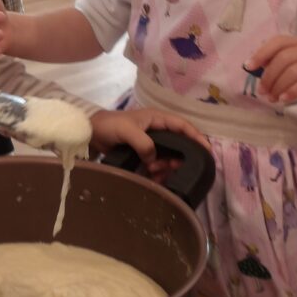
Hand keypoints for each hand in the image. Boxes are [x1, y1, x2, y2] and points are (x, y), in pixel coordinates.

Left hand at [90, 107, 209, 172]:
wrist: (90, 133)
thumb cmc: (109, 126)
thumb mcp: (127, 130)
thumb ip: (143, 143)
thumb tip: (154, 159)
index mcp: (157, 119)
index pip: (183, 126)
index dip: (196, 137)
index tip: (207, 151)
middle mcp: (156, 129)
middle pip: (178, 144)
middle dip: (178, 158)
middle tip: (172, 169)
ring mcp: (150, 142)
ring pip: (168, 156)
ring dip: (166, 166)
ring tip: (157, 173)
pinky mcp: (142, 153)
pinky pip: (156, 163)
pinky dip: (157, 171)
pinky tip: (153, 177)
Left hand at [247, 36, 296, 114]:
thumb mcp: (289, 72)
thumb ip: (274, 66)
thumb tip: (250, 64)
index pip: (278, 41)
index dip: (261, 53)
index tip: (248, 67)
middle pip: (284, 58)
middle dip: (268, 77)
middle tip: (262, 92)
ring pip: (294, 71)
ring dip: (278, 87)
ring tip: (272, 99)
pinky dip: (292, 91)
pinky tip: (284, 100)